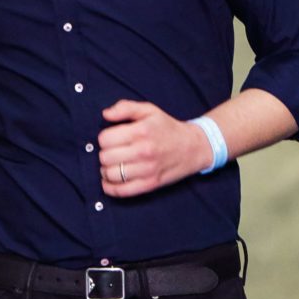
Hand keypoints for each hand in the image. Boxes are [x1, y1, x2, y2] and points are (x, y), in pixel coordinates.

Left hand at [97, 100, 214, 198]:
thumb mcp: (149, 110)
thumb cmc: (167, 128)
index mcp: (141, 131)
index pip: (105, 139)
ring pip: (110, 174)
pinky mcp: (150, 184)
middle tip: (113, 151)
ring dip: (106, 170)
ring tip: (113, 164)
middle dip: (105, 154)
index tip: (112, 138)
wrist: (193, 147)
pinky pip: (121, 191)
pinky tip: (110, 180)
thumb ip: (125, 108)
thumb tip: (105, 114)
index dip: (104, 138)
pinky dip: (110, 187)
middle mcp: (143, 151)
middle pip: (105, 157)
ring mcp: (147, 170)